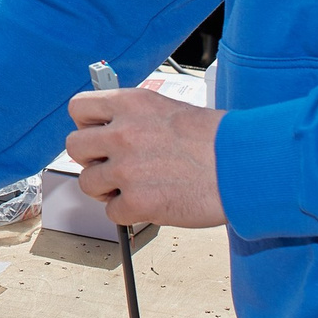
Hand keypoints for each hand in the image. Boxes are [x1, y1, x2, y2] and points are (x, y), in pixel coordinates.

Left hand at [63, 88, 226, 227]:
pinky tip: (150, 203)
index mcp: (130, 103)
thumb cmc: (216, 140)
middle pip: (74, 147)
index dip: (87, 125)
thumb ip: (133, 117)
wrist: (243, 167)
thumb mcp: (167, 109)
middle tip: (113, 166)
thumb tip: (108, 128)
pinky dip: (129, 213)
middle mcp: (122, 133)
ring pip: (88, 183)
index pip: (78, 108)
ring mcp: (127, 169)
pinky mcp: (138, 202)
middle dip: (92, 159)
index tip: (98, 134)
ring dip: (108, 189)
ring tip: (135, 187)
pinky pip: (112, 213)